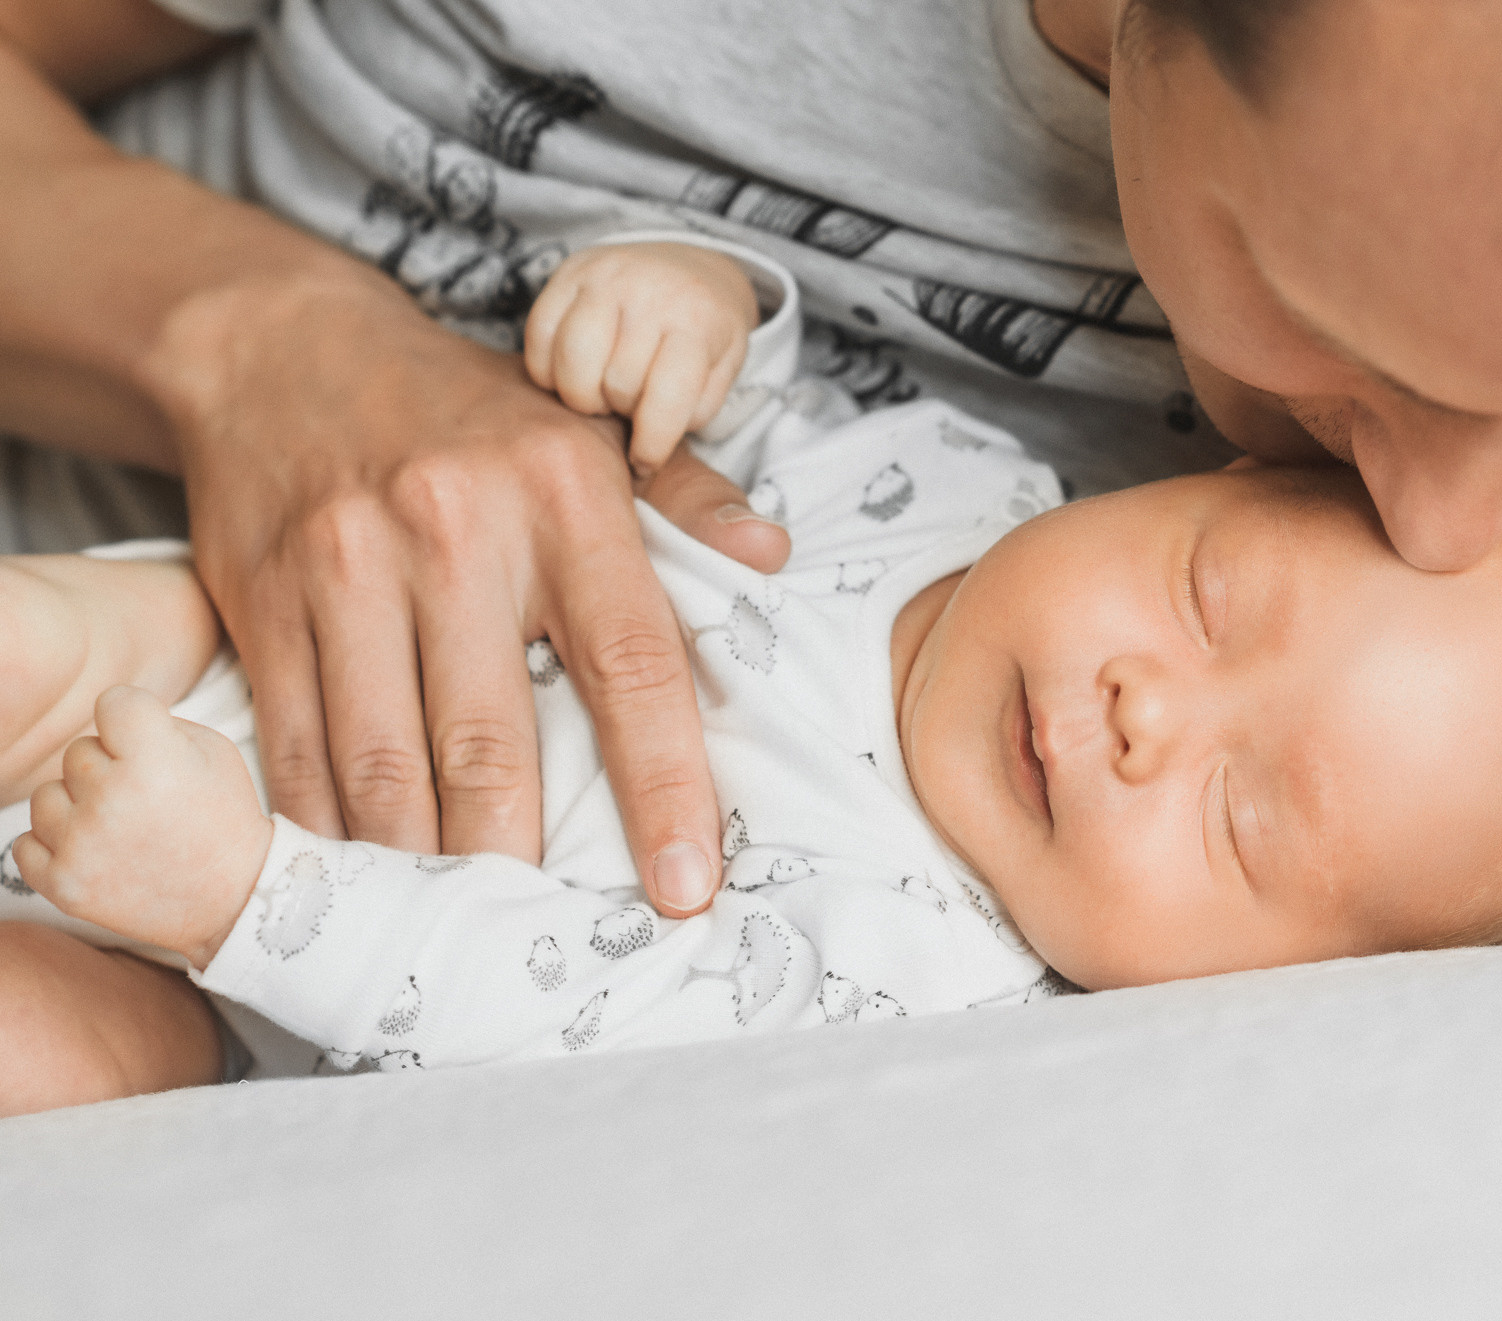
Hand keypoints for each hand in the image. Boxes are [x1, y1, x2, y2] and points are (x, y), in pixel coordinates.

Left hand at [13, 687, 271, 968]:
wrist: (235, 898)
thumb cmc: (224, 820)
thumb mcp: (216, 753)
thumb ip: (158, 725)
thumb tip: (109, 723)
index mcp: (156, 760)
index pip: (111, 702)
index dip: (131, 717)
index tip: (146, 739)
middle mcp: (112, 799)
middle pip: (78, 751)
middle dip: (109, 767)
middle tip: (147, 797)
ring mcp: (82, 844)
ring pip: (46, 795)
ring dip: (79, 806)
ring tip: (122, 827)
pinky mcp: (63, 884)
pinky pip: (26, 843)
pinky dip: (57, 846)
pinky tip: (97, 852)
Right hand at [153, 270, 782, 916]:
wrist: (278, 347)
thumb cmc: (464, 411)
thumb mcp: (586, 428)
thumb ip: (685, 499)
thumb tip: (772, 554)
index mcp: (564, 499)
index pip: (633, 665)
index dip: (665, 789)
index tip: (686, 886)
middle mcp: (456, 534)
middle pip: (493, 743)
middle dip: (521, 863)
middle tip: (549, 943)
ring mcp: (348, 570)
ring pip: (387, 765)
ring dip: (422, 867)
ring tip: (458, 930)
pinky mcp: (264, 604)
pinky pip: (297, 749)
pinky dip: (329, 832)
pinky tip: (363, 876)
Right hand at [523, 241, 757, 482]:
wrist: (690, 268)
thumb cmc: (705, 335)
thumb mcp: (721, 373)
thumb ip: (694, 411)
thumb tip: (645, 451)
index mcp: (697, 321)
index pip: (667, 396)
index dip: (652, 442)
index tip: (645, 461)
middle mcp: (650, 292)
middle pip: (616, 383)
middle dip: (620, 410)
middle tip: (628, 406)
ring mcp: (606, 275)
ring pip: (571, 360)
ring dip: (580, 393)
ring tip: (599, 392)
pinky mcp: (568, 270)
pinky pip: (539, 334)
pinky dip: (547, 368)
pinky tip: (569, 373)